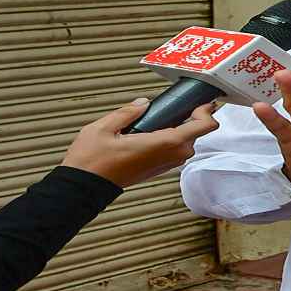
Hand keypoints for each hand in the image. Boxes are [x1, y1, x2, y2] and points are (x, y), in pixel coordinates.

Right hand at [61, 99, 218, 187]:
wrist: (83, 189)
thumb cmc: (92, 162)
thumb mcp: (104, 128)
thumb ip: (127, 112)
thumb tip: (143, 103)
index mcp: (164, 143)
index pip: (204, 126)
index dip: (207, 111)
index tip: (200, 101)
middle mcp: (170, 156)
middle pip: (197, 133)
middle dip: (191, 118)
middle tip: (177, 105)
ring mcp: (166, 164)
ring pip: (186, 142)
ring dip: (180, 129)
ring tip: (163, 116)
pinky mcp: (158, 169)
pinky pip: (175, 150)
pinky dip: (172, 139)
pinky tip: (154, 130)